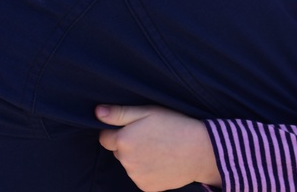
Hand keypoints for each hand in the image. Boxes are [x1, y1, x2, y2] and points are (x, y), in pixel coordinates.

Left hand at [96, 104, 220, 190]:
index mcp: (123, 140)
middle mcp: (125, 161)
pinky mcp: (145, 187)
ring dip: (137, 158)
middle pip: (118, 151)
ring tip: (158, 148)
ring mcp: (135, 176)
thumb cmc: (174, 126)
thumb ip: (119, 113)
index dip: (117, 131)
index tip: (133, 127)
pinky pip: (140, 177)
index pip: (104, 137)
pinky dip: (147, 170)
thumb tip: (97, 112)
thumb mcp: (147, 111)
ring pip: (129, 164)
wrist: (199, 151)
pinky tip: (161, 161)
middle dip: (128, 144)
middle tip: (149, 136)